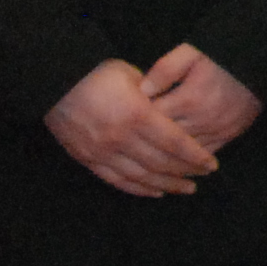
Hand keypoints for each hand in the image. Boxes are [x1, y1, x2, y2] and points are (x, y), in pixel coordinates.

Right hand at [43, 58, 217, 197]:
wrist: (55, 82)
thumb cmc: (97, 73)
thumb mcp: (133, 76)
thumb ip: (155, 95)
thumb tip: (174, 110)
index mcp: (137, 115)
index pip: (174, 143)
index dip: (195, 156)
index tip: (211, 164)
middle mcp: (120, 138)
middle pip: (160, 163)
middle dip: (185, 172)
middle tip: (202, 176)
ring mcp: (102, 151)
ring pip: (140, 176)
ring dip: (165, 185)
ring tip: (185, 189)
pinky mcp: (87, 159)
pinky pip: (116, 180)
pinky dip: (137, 188)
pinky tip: (154, 192)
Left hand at [140, 44, 263, 150]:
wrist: (258, 61)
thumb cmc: (219, 56)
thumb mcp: (190, 53)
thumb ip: (164, 69)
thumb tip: (141, 90)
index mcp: (189, 99)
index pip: (153, 119)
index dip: (135, 121)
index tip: (123, 120)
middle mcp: (203, 119)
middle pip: (165, 139)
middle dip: (146, 141)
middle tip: (129, 141)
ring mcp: (217, 130)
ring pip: (183, 152)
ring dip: (165, 154)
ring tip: (146, 153)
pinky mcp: (229, 135)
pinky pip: (203, 153)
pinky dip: (188, 158)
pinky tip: (175, 158)